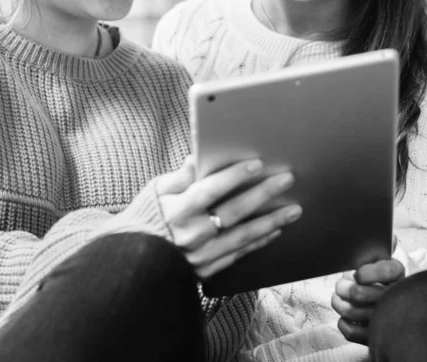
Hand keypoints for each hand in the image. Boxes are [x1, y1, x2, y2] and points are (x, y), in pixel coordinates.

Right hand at [156, 157, 301, 278]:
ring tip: (294, 209)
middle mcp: (191, 235)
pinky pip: (238, 255)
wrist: (133, 259)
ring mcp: (201, 256)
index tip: (257, 164)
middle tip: (287, 180)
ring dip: (271, 221)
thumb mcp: (155, 192)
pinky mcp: (206, 271)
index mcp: (176, 211)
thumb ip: (179, 177)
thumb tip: (197, 157)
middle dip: (263, 194)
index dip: (234, 176)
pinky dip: (257, 242)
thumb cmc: (145, 218)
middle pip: (234, 212)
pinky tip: (274, 231)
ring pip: (242, 236)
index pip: (209, 189)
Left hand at [331, 238, 404, 344]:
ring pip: (352, 311)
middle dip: (344, 287)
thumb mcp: (384, 262)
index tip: (357, 273)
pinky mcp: (375, 337)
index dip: (369, 272)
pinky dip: (343, 323)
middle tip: (341, 285)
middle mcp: (396, 299)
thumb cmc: (381, 280)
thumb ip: (382, 248)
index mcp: (399, 276)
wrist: (395, 310)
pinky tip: (344, 316)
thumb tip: (389, 235)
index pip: (387, 271)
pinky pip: (351, 331)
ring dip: (339, 303)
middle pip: (359, 293)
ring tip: (338, 298)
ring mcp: (386, 321)